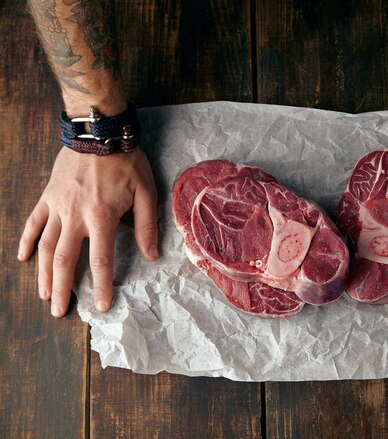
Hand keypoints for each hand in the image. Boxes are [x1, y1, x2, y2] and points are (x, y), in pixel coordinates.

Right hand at [18, 147, 158, 316]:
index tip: (100, 306)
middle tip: (60, 311)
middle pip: (65, 260)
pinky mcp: (48, 195)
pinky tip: (23, 257)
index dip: (100, 285)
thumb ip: (147, 226)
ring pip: (45, 245)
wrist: (99, 132)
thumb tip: (151, 255)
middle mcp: (75, 216)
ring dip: (43, 272)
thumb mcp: (146, 192)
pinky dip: (27, 240)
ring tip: (43, 294)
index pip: (101, 260)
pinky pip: (33, 221)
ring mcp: (58, 206)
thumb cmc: (126, 162)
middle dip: (62, 288)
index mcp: (101, 217)